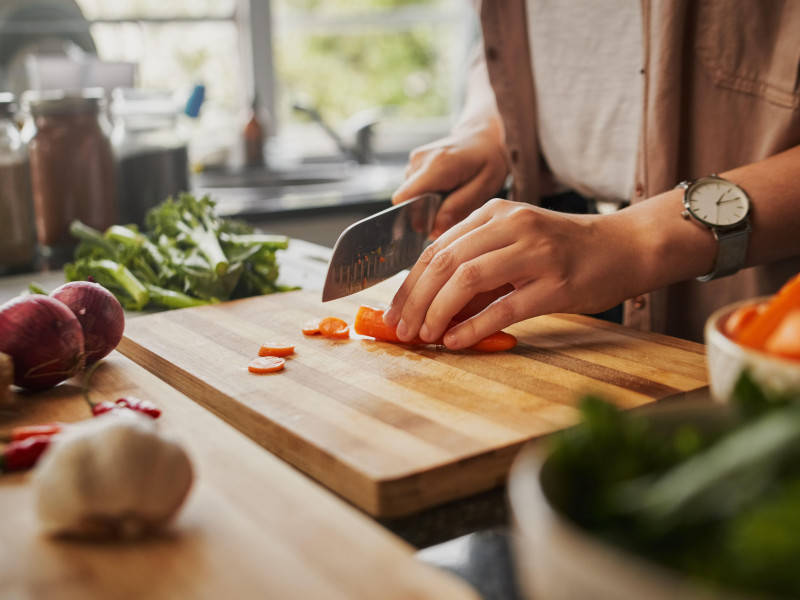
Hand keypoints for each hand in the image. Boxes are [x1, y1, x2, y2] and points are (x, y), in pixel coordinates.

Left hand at [383, 199, 648, 348]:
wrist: (625, 247)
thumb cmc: (566, 251)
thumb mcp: (515, 245)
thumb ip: (478, 268)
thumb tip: (432, 307)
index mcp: (495, 214)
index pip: (436, 249)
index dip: (410, 283)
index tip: (394, 312)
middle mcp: (511, 226)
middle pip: (445, 262)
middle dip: (415, 300)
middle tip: (402, 330)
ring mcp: (535, 252)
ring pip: (467, 279)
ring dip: (438, 312)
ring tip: (424, 336)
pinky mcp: (556, 284)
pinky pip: (504, 307)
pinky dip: (474, 326)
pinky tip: (456, 341)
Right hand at [392, 124, 508, 237]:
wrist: (482, 136)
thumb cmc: (488, 160)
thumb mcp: (485, 185)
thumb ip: (459, 207)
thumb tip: (434, 228)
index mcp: (436, 165)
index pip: (404, 199)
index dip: (415, 218)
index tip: (436, 224)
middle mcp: (419, 161)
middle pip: (408, 202)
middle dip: (427, 214)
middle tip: (453, 208)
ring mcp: (414, 161)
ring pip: (412, 198)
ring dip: (429, 205)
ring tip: (453, 195)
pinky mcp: (414, 165)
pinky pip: (415, 190)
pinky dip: (429, 196)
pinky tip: (446, 189)